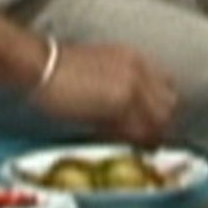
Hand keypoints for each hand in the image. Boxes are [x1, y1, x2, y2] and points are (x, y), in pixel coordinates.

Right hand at [29, 42, 176, 147]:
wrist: (39, 65)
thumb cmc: (56, 70)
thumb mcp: (96, 70)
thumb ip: (117, 88)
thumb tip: (124, 114)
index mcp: (134, 58)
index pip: (166, 87)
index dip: (161, 109)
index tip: (155, 125)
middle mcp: (139, 69)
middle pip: (168, 105)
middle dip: (161, 125)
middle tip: (150, 143)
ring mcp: (133, 85)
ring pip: (156, 120)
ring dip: (149, 137)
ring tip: (140, 150)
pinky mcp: (122, 102)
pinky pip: (137, 130)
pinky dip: (134, 143)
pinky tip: (126, 149)